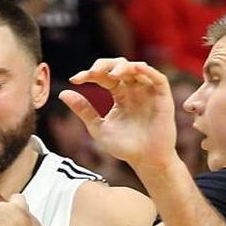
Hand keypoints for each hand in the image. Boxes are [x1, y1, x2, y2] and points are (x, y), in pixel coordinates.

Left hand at [62, 58, 179, 174]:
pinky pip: (157, 78)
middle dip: (105, 65)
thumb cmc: (124, 146)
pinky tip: (134, 69)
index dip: (89, 74)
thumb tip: (63, 93)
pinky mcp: (162, 97)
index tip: (74, 80)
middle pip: (120, 66)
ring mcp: (148, 92)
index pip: (103, 77)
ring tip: (111, 73)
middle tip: (92, 72)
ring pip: (137, 68)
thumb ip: (83, 110)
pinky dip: (146, 71)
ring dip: (124, 67)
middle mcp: (134, 89)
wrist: (145, 161)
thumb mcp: (98, 127)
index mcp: (119, 94)